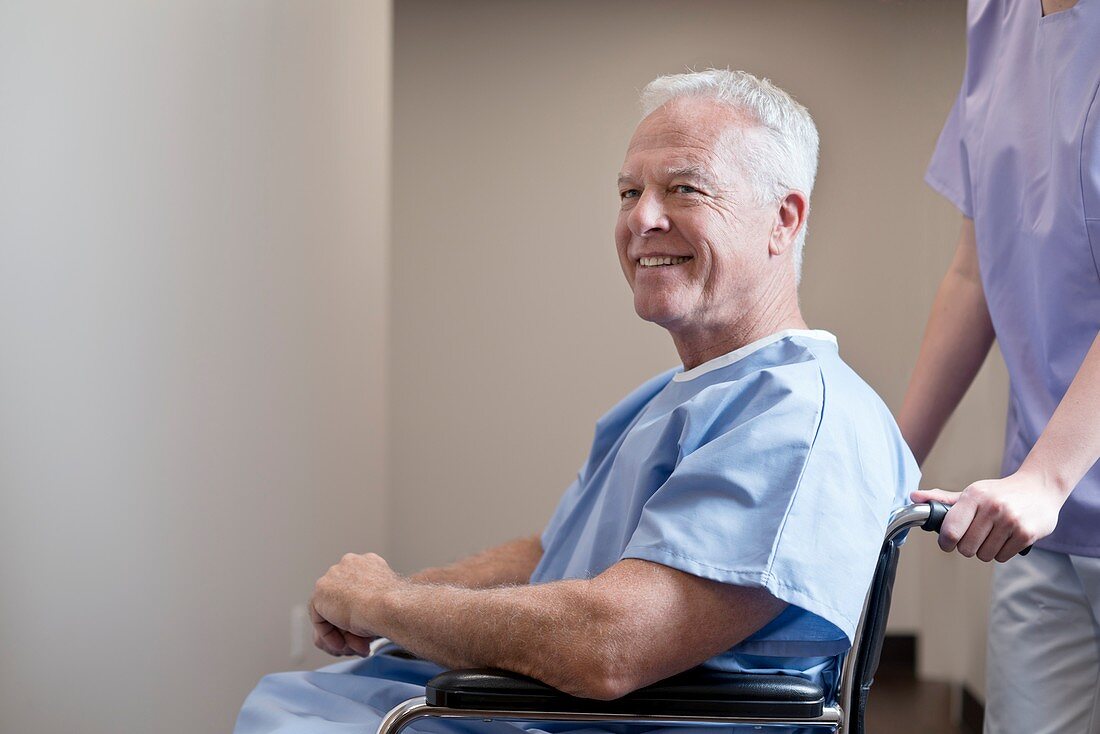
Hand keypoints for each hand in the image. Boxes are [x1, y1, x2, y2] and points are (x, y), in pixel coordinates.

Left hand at [310, 552, 400, 655]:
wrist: (389, 606)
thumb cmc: (395, 605)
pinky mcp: (320, 591)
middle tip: (357, 638)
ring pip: (330, 608)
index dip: (359, 607)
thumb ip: (372, 598)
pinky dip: (328, 634)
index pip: (354, 584)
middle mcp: (349, 562)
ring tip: (349, 644)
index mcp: (367, 561)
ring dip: (339, 628)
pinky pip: (320, 618)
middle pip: (340, 595)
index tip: (366, 624)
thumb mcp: (386, 597)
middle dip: (346, 618)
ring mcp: (333, 575)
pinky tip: (341, 644)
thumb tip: (364, 616)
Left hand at [911, 470, 1064, 561]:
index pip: (950, 531)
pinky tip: (1008, 537)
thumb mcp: (972, 492)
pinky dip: (1003, 552)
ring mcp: (1011, 521)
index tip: (948, 543)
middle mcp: (992, 507)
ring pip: (984, 555)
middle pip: (966, 548)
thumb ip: (944, 499)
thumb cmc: (1000, 493)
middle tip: (976, 536)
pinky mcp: (1026, 533)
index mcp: (974, 496)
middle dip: (968, 547)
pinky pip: (1003, 557)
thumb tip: (914, 497)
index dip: (946, 543)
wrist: (1040, 487)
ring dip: (986, 550)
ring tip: (994, 535)